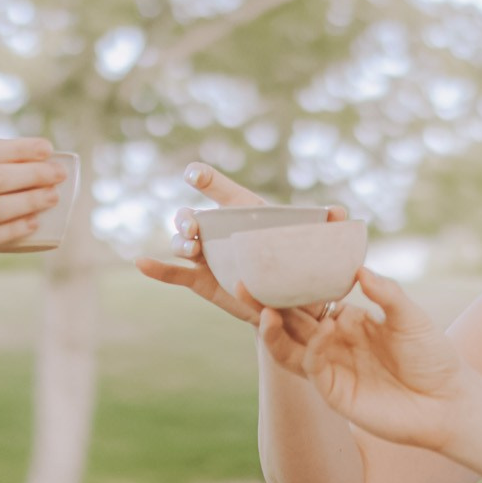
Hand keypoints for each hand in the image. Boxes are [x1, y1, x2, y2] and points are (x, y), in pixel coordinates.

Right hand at [133, 161, 349, 324]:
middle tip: (195, 225)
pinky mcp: (202, 281)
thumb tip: (341, 213)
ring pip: (184, 243)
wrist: (295, 309)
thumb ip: (330, 228)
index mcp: (246, 214)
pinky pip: (175, 275)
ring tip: (188, 248)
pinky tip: (140, 263)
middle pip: (195, 216)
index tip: (194, 174)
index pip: (222, 189)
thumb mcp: (320, 249)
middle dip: (188, 217)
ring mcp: (208, 256)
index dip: (205, 178)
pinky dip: (157, 270)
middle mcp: (221, 232)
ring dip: (179, 241)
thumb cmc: (305, 268)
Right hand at [257, 268, 471, 451]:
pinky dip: (314, 348)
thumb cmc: (433, 357)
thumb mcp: (411, 317)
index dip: (290, 283)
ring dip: (273, 332)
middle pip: (290, 322)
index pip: (311, 299)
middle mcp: (333, 342)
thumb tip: (358, 268)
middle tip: (243, 284)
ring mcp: (331, 368)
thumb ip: (386, 293)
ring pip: (290, 348)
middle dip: (265, 304)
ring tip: (264, 311)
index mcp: (348, 320)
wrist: (449, 402)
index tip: (270, 261)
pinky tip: (324, 330)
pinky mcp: (335, 393)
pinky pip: (315, 368)